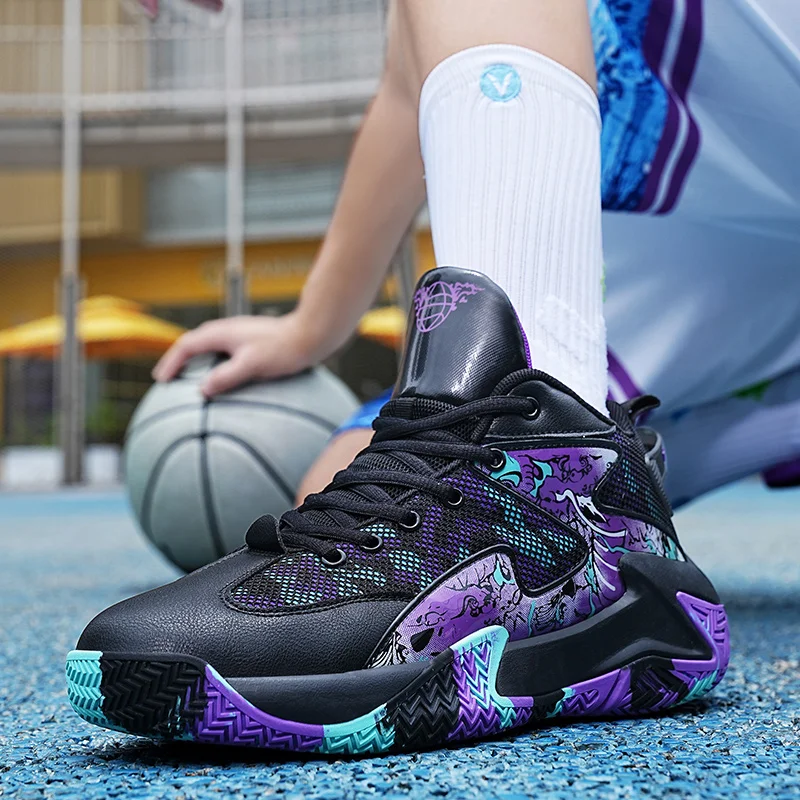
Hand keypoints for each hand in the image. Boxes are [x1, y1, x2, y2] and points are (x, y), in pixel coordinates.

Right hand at [152, 313, 319, 396]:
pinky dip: (210, 362)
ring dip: (193, 361)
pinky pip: (220, 351)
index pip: (186, 346)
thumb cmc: (282, 349)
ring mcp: (237, 334)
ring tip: (186, 378)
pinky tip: (217, 375)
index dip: (171, 363)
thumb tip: (202, 390)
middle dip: (177, 361)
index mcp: (221, 333)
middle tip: (166, 380)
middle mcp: (226, 330)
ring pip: (207, 347)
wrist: (309, 335)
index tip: (161, 381)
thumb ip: (227, 376)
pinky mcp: (248, 341)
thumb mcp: (252, 365)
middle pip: (192, 344)